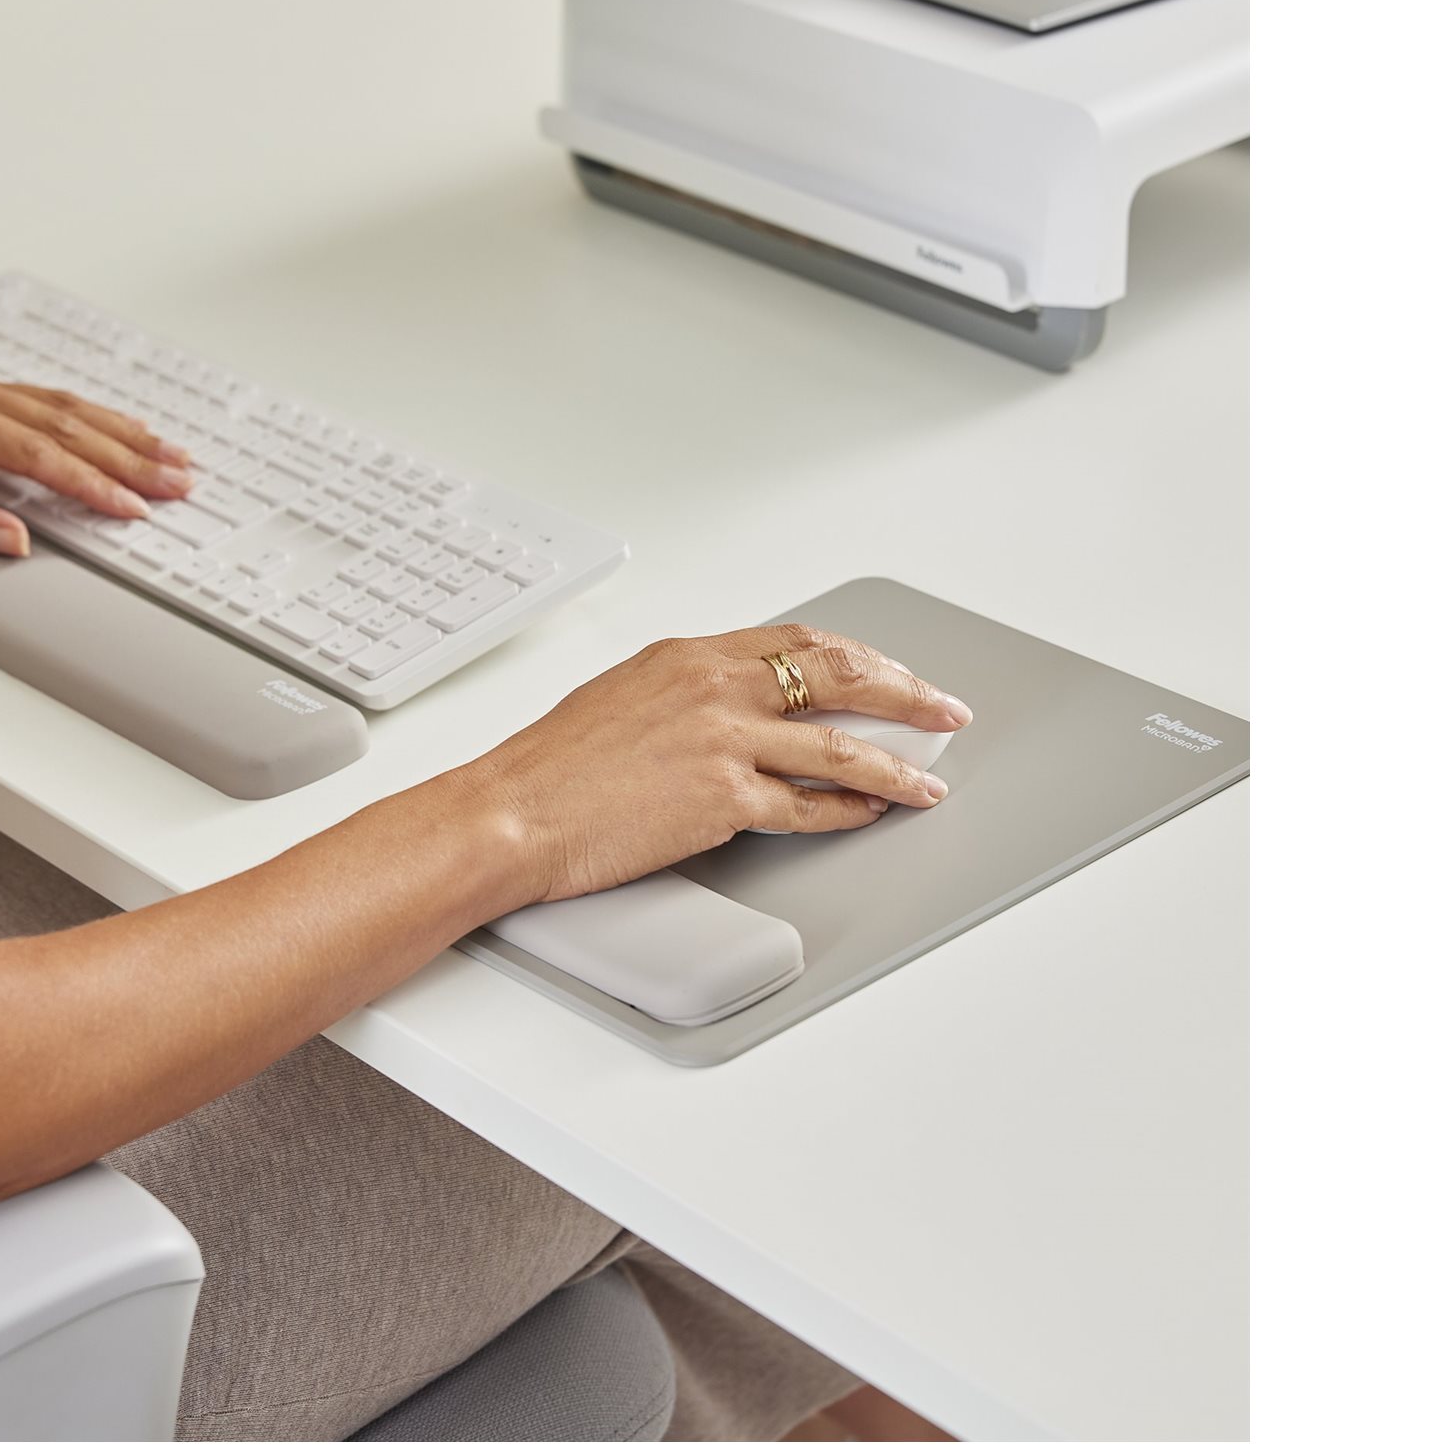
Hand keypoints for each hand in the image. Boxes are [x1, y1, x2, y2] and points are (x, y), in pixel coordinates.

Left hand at [0, 367, 193, 555]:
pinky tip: (120, 430)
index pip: (38, 453)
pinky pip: (42, 402)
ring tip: (169, 454)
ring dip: (119, 432)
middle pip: (64, 424)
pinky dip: (88, 419)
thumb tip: (18, 540)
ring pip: (61, 406)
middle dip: (127, 456)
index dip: (91, 483)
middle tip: (177, 480)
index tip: (131, 506)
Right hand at [461, 625, 973, 903]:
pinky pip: (808, 806)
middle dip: (904, 694)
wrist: (513, 811)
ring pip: (839, 747)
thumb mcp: (623, 696)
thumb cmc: (551, 766)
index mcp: (689, 654)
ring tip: (928, 780)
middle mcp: (714, 686)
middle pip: (838, 677)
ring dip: (895, 765)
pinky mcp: (723, 798)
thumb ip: (688, 693)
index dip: (859, 658)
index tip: (891, 673)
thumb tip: (739, 707)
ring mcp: (723, 740)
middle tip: (942, 710)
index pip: (799, 641)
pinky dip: (849, 811)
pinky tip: (869, 814)